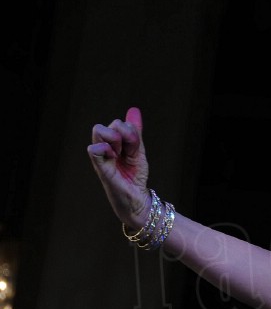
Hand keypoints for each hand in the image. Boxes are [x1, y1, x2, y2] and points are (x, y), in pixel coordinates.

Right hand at [88, 107, 150, 226]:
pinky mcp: (100, 168)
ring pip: (99, 130)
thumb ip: (135, 132)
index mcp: (113, 143)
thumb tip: (133, 110)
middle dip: (123, 133)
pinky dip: (105, 149)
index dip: (130, 131)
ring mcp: (100, 157)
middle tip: (127, 151)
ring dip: (116, 140)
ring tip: (120, 156)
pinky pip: (94, 148)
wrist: (138, 199)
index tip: (135, 148)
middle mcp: (104, 148)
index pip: (119, 123)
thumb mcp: (138, 151)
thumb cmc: (135, 176)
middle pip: (106, 124)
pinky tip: (113, 158)